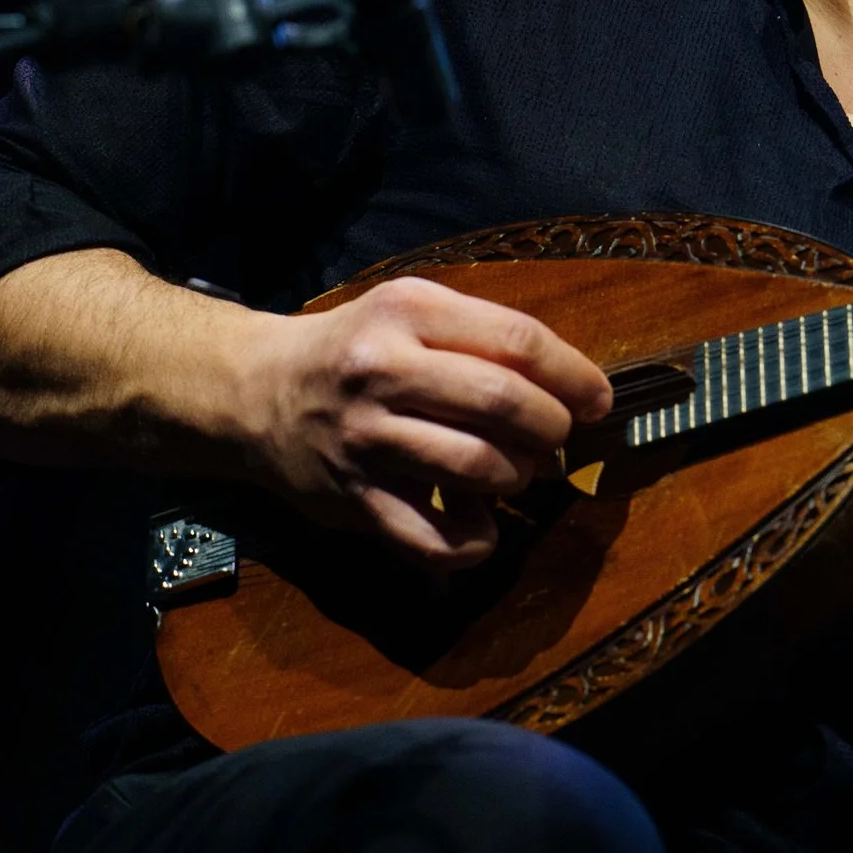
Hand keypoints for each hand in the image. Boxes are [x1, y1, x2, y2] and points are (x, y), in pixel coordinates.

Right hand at [237, 277, 613, 570]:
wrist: (255, 391)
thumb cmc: (358, 349)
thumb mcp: (412, 311)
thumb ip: (484, 335)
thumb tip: (573, 386)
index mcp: (408, 313)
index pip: (518, 341)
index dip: (573, 375)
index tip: (597, 399)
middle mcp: (381, 370)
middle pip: (503, 403)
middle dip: (552, 427)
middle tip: (557, 437)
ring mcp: (364, 438)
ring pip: (476, 466)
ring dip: (519, 476)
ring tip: (517, 470)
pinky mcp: (351, 499)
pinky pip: (430, 537)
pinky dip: (474, 541)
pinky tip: (482, 525)